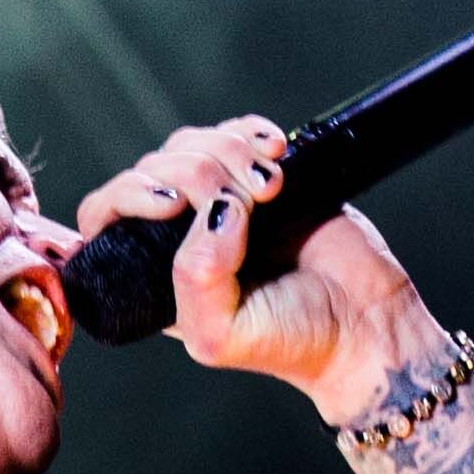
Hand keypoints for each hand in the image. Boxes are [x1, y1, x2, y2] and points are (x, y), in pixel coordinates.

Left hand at [70, 117, 428, 410]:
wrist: (367, 325)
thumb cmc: (294, 341)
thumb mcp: (220, 332)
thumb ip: (195, 279)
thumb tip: (212, 210)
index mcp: (155, 274)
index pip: (106, 215)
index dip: (126, 196)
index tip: (171, 204)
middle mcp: (181, 234)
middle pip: (154, 169)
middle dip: (197, 173)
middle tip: (248, 201)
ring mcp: (222, 201)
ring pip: (193, 145)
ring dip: (230, 152)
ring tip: (272, 186)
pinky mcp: (264, 176)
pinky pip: (237, 133)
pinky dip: (251, 133)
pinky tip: (276, 150)